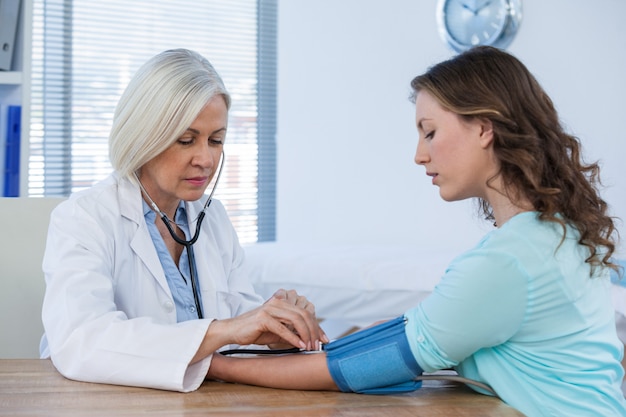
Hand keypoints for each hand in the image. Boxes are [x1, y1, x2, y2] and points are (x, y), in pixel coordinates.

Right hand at [208, 291, 328, 350]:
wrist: (232, 331)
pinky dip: (293, 338)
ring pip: (296, 320)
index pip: (305, 312)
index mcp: (282, 303)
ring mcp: (270, 309)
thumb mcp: (276, 331)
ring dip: (305, 334)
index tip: (323, 339)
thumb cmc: (253, 331)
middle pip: (304, 314)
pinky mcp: (263, 318)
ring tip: (309, 346)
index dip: (316, 326)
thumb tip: (308, 340)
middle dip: (314, 331)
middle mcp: (278, 303)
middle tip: (318, 345)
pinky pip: (282, 328)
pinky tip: (299, 345)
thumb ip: (290, 332)